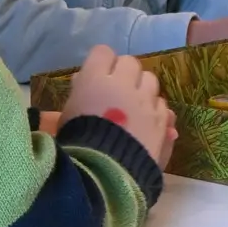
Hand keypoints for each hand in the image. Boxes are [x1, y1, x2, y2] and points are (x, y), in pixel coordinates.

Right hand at [61, 44, 174, 165]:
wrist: (104, 174)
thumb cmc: (76, 145)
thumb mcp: (64, 118)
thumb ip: (76, 95)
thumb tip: (82, 80)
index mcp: (95, 79)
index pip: (102, 52)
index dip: (101, 63)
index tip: (97, 76)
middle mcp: (124, 84)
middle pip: (130, 62)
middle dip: (124, 73)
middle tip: (116, 91)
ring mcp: (146, 101)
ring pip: (151, 80)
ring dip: (142, 90)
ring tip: (134, 107)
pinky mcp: (162, 121)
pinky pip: (163, 106)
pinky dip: (155, 111)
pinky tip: (147, 124)